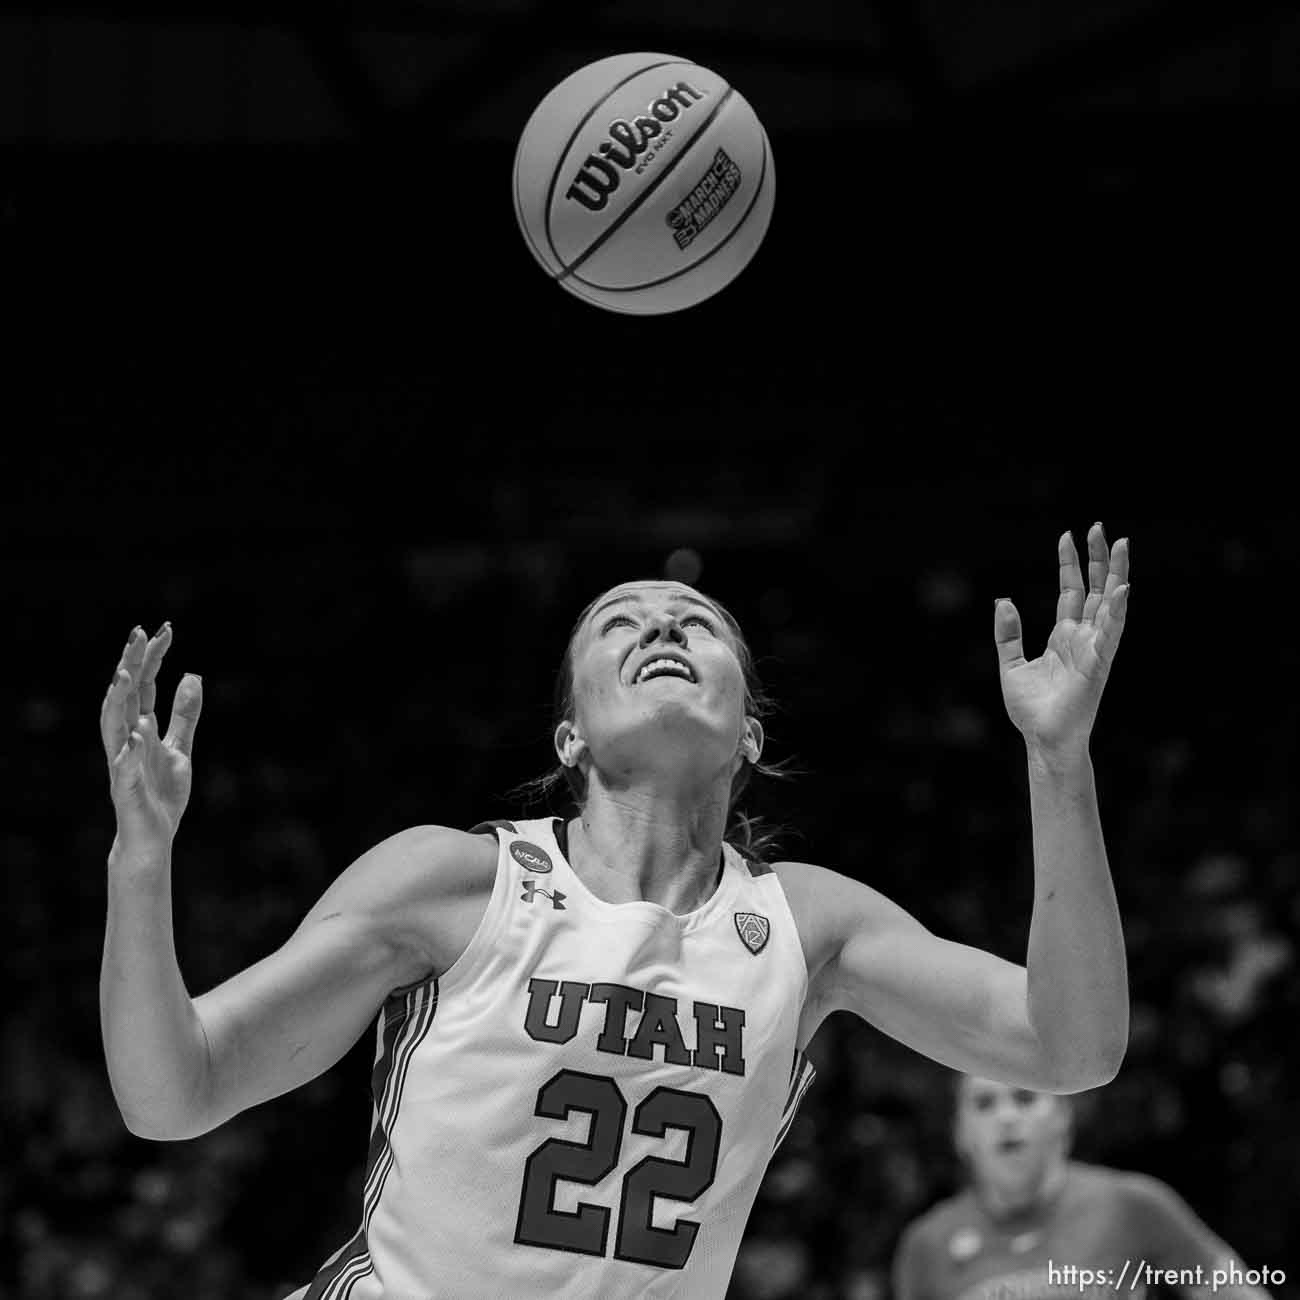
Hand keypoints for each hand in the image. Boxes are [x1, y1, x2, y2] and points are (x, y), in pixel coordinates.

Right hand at [100, 623, 202, 860]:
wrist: (154, 836)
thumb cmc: (162, 793)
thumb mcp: (181, 747)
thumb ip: (185, 714)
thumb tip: (193, 674)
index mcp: (141, 727)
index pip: (143, 685)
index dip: (153, 658)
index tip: (165, 630)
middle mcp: (127, 739)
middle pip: (124, 696)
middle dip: (130, 664)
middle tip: (138, 633)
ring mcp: (124, 763)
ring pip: (112, 726)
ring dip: (117, 700)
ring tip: (126, 674)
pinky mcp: (126, 788)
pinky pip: (123, 768)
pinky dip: (129, 752)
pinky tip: (138, 735)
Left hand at [995, 523, 1129, 760]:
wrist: (1043, 740)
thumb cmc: (1032, 709)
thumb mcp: (1010, 665)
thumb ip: (1007, 634)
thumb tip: (1002, 601)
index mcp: (1063, 636)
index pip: (1070, 591)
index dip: (1069, 564)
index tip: (1067, 536)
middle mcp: (1083, 638)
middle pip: (1095, 589)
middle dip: (1098, 559)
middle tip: (1099, 528)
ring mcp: (1094, 648)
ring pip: (1109, 604)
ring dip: (1116, 575)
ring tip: (1121, 545)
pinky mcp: (1098, 664)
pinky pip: (1110, 634)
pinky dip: (1116, 612)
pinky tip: (1122, 589)